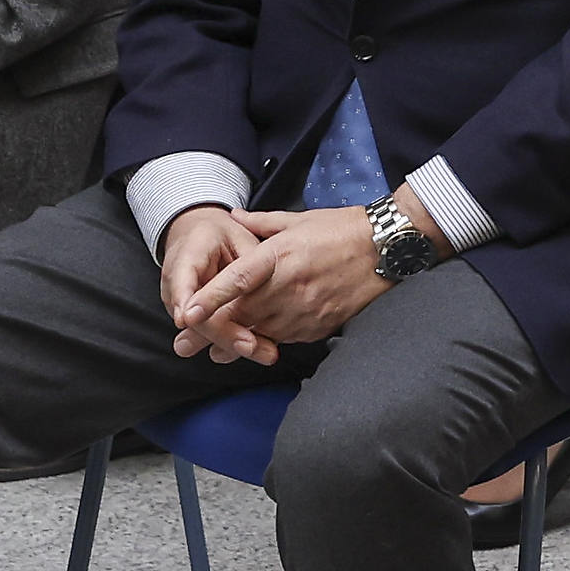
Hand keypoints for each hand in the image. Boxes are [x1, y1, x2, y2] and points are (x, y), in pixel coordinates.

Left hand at [178, 197, 424, 355]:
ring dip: (237, 342)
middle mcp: (290, 284)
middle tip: (183, 345)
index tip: (188, 313)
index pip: (238, 278)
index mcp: (280, 254)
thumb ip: (261, 222)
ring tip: (213, 353)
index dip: (212, 297)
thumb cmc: (340, 230)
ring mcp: (307, 308)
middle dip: (212, 331)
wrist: (385, 249)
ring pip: (263, 331)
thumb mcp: (298, 219)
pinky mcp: (321, 324)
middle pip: (244, 314)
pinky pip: (287, 337)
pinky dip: (268, 340)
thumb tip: (234, 217)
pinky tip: (256, 343)